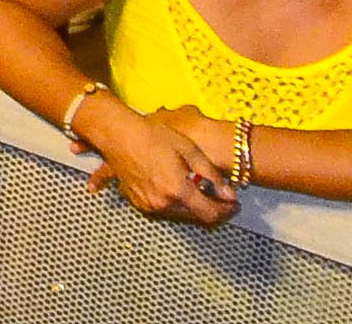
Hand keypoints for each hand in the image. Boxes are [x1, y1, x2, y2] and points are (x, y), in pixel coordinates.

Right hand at [71, 90, 236, 224]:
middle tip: (221, 197)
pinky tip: (177, 187)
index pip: (209, 213)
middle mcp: (162, 203)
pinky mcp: (139, 202)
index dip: (225, 211)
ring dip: (193, 206)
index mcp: (177, 190)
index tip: (234, 205)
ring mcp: (148, 205)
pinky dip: (176, 202)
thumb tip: (229, 195)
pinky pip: (164, 209)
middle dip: (211, 209)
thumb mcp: (188, 150)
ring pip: (180, 214)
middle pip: (195, 217)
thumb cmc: (153, 136)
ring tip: (200, 189)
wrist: (117, 134)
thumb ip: (211, 175)